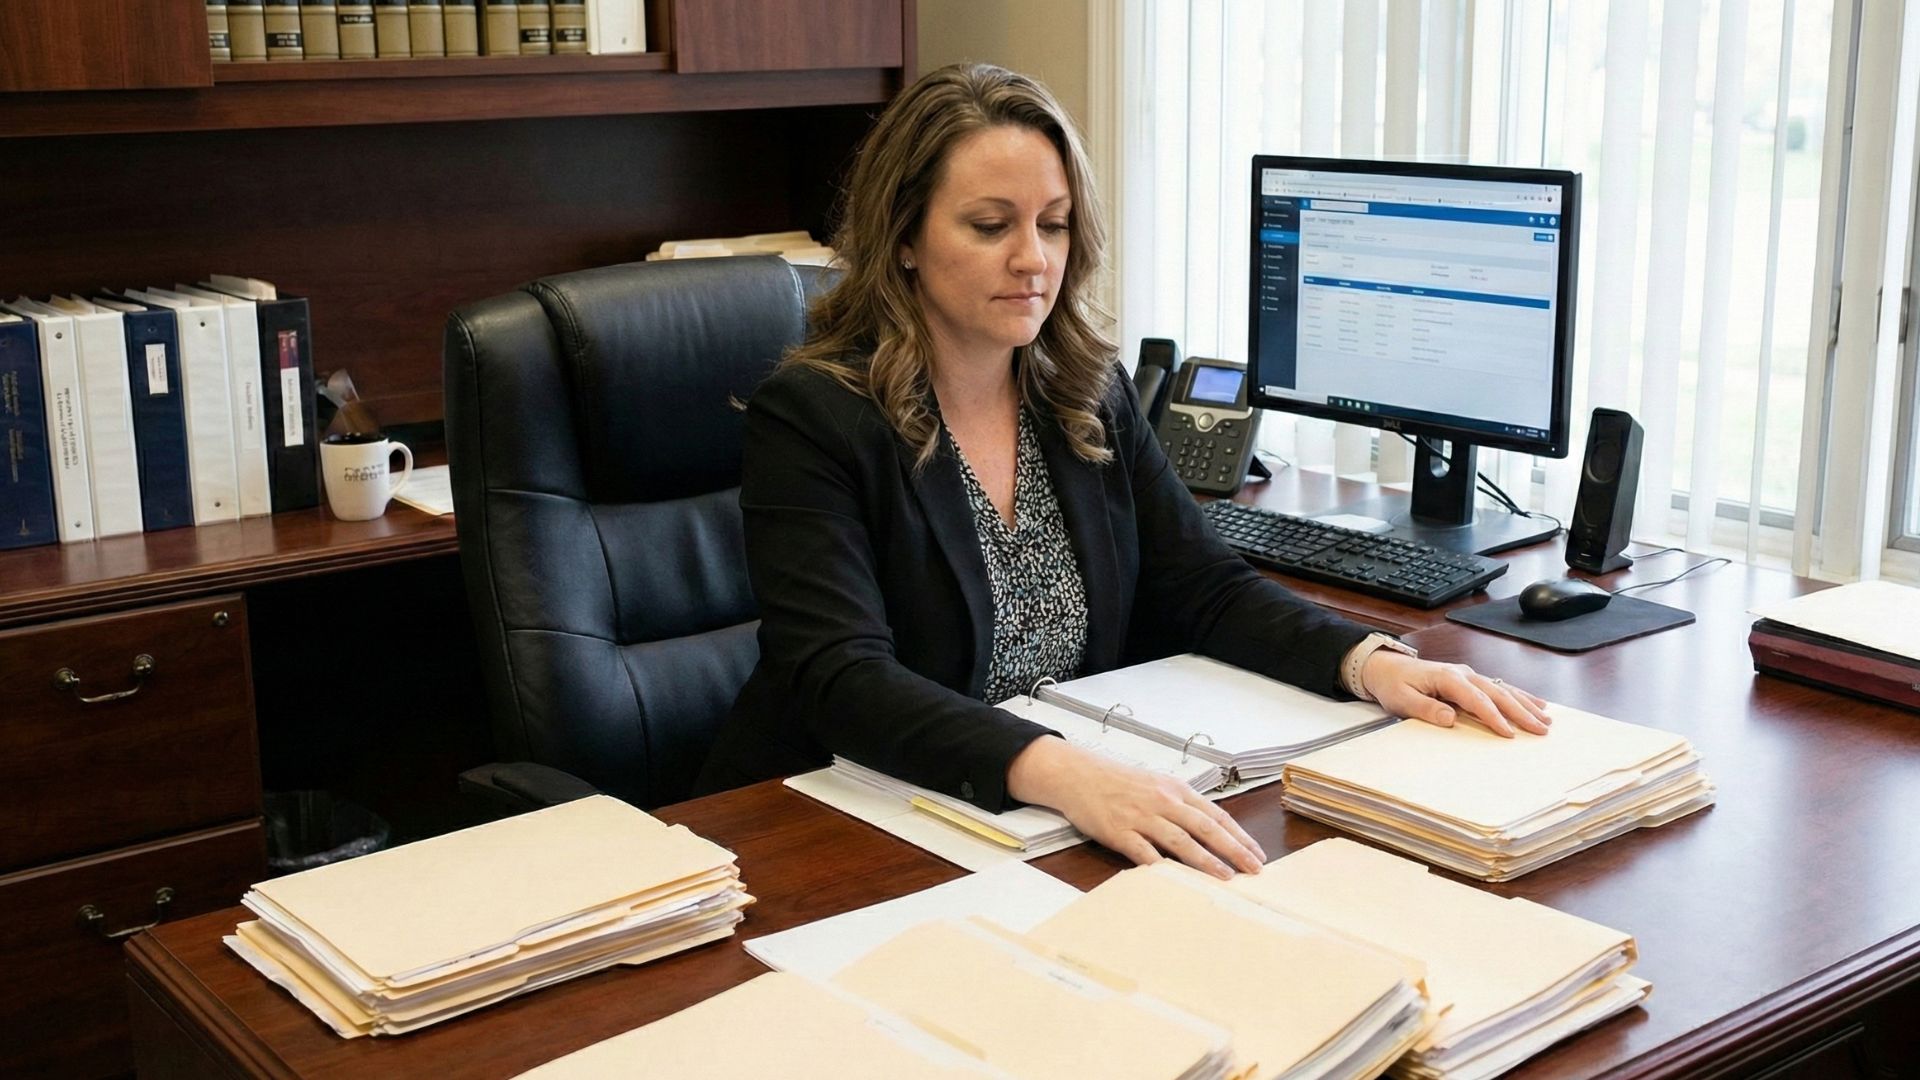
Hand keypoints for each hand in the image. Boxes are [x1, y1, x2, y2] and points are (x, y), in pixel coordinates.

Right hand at [1006, 736, 1264, 878]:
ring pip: (1181, 840)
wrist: (1078, 774)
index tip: (1257, 854)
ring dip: (1206, 860)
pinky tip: (1175, 879)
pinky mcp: (1119, 831)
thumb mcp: (1156, 784)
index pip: (1216, 815)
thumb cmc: (1118, 781)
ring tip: (1225, 877)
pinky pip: (1144, 852)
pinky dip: (1160, 865)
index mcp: (1175, 789)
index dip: (1239, 836)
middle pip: (1206, 827)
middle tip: (1254, 869)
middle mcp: (1162, 801)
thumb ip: (1180, 805)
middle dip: (1233, 849)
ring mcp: (1140, 816)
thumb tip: (1209, 829)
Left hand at [1360, 650, 1550, 736]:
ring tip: (1546, 720)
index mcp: (1448, 677)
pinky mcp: (1470, 679)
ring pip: (1504, 689)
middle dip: (1521, 712)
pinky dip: (1520, 696)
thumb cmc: (1394, 684)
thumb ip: (1426, 709)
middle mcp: (1463, 673)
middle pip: (1497, 693)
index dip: (1494, 717)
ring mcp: (1469, 675)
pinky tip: (1536, 704)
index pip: (1476, 700)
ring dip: (1526, 704)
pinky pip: (1499, 687)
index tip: (1509, 733)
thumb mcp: (1402, 699)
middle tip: (1540, 729)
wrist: (1386, 667)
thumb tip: (1450, 717)